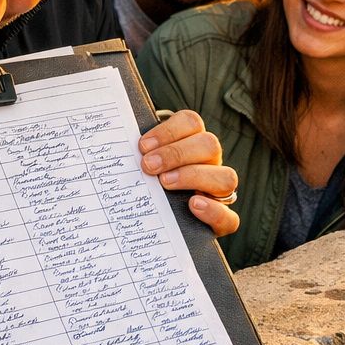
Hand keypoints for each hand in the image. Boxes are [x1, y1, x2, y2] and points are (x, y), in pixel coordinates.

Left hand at [138, 108, 239, 236]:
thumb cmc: (147, 181)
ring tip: (165, 183)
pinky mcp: (221, 221)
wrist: (155, 218)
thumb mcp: (143, 163)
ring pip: (226, 177)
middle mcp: (210, 163)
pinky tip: (193, 205)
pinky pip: (230, 218)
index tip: (142, 145)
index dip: (169, 131)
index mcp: (192, 142)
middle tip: (148, 165)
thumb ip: (138, 154)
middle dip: (176, 153)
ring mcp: (218, 193)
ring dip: (193, 176)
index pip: (191, 122)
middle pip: (209, 145)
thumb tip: (115, 145)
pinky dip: (213, 211)